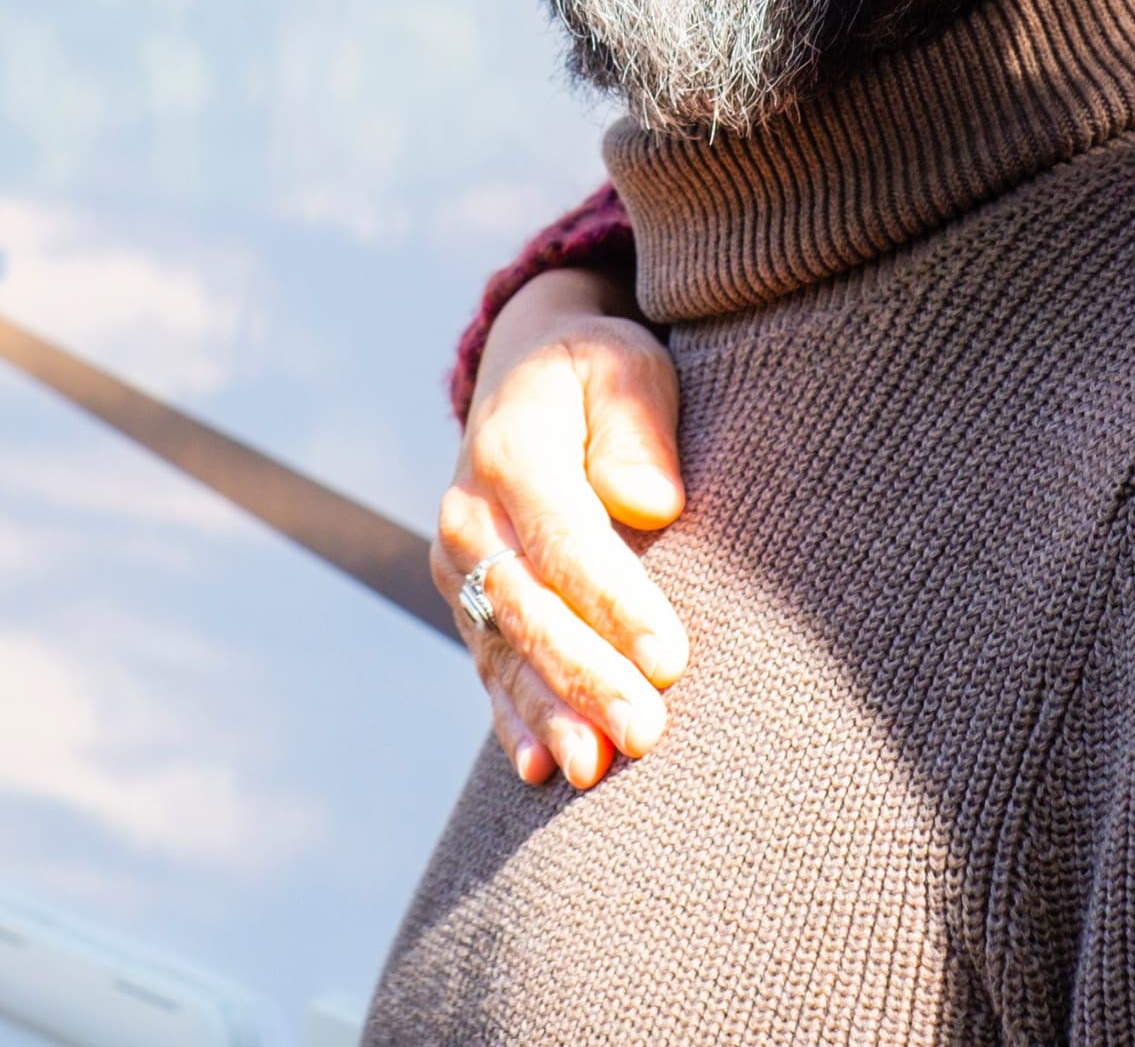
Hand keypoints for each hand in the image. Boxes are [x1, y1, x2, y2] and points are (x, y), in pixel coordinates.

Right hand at [428, 267, 691, 787]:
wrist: (527, 381)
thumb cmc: (599, 374)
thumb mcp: (625, 362)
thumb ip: (636, 423)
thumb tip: (652, 503)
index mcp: (512, 449)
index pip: (565, 538)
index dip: (614, 601)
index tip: (670, 656)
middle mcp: (471, 515)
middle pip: (531, 608)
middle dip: (587, 676)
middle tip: (646, 732)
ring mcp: (463, 568)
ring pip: (506, 652)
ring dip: (551, 714)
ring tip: (596, 767)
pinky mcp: (471, 606)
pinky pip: (491, 669)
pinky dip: (515, 721)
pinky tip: (540, 771)